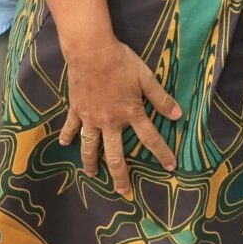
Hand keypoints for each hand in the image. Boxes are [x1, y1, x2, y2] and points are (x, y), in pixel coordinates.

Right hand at [59, 35, 181, 197]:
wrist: (91, 52)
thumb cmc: (121, 62)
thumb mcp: (146, 78)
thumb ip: (161, 98)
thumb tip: (178, 115)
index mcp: (130, 113)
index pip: (150, 138)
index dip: (162, 153)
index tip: (170, 166)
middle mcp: (110, 121)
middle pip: (115, 154)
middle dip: (120, 175)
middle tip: (123, 191)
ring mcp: (91, 118)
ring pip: (90, 147)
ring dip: (91, 163)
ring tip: (93, 175)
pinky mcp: (77, 109)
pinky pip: (71, 127)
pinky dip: (67, 136)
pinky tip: (64, 145)